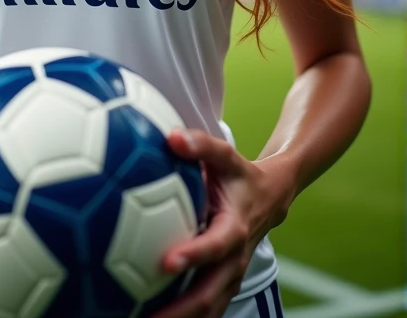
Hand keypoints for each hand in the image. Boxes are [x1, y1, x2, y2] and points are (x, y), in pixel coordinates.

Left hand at [153, 130, 288, 317]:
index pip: (215, 246)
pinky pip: (205, 308)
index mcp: (235, 228)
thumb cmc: (239, 174)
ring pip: (208, 308)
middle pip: (210, 292)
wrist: (272, 196)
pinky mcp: (222, 284)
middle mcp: (234, 259)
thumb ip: (201, 145)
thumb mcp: (226, 156)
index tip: (166, 262)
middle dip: (181, 309)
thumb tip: (171, 137)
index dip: (194, 255)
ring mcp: (230, 276)